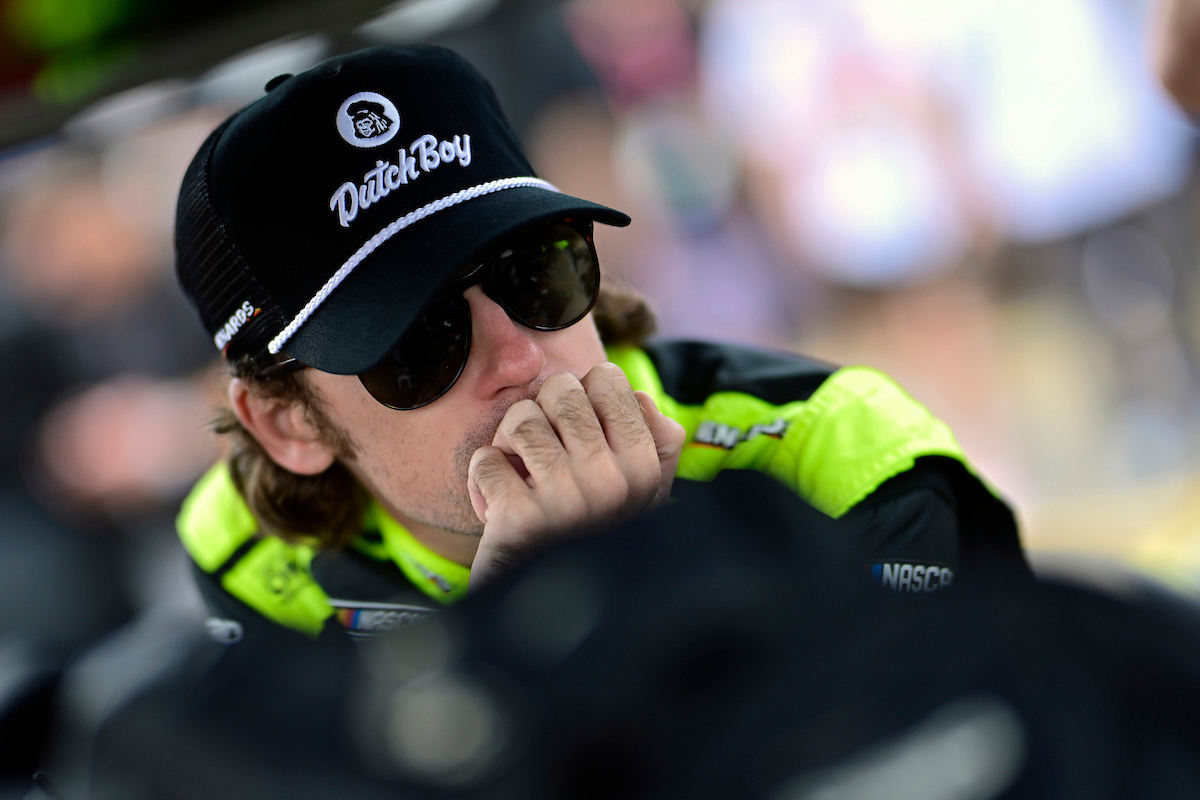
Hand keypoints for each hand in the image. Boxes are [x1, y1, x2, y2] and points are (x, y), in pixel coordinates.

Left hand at [467, 362, 684, 585]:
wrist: (552, 619)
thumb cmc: (592, 541)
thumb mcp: (644, 497)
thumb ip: (655, 442)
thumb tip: (639, 395)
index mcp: (644, 467)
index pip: (608, 379)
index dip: (581, 395)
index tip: (575, 432)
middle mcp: (612, 481)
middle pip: (560, 390)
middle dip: (540, 413)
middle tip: (541, 451)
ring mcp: (566, 500)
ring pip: (520, 419)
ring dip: (509, 444)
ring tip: (522, 476)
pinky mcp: (520, 519)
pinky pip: (485, 459)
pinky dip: (484, 478)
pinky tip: (500, 504)